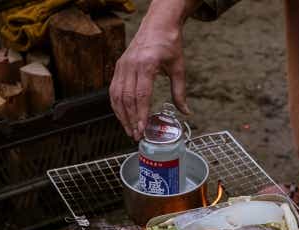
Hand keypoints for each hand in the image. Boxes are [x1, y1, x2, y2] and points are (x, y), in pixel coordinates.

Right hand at [109, 0, 197, 140]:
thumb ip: (180, 92)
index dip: (140, 115)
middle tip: (136, 136)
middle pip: (127, 98)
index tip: (142, 129)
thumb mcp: (179, 67)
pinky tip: (122, 116)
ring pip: (116, 96)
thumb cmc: (169, 44)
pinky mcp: (119, 66)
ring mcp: (122, 65)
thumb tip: (185, 112)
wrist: (158, 24)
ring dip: (122, 115)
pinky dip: (116, 105)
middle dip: (130, 120)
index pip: (141, 95)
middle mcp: (131, 65)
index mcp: (146, 64)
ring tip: (129, 130)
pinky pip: (114, 89)